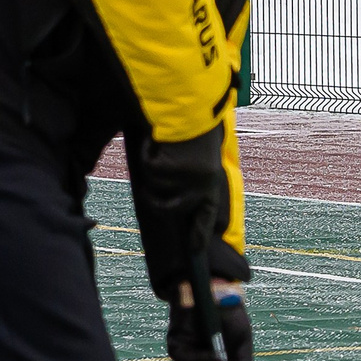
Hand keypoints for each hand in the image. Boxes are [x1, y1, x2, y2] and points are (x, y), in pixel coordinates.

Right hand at [128, 127, 229, 297]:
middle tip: (148, 190)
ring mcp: (184, 178)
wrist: (191, 109)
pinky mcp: (168, 167)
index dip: (199, 235)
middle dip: (155, 201)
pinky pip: (148, 167)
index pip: (206, 217)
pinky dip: (148, 152)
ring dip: (153, 170)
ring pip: (155, 185)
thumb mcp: (201, 161)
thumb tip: (174, 203)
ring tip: (161, 151)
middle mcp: (200, 186)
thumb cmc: (195, 134)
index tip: (194, 251)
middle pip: (170, 208)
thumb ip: (193, 181)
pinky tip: (159, 140)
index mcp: (212, 185)